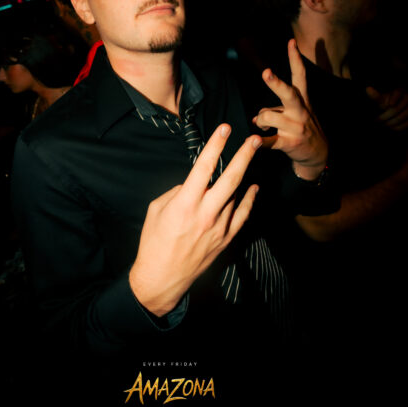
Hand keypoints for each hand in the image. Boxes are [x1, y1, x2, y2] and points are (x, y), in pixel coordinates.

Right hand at [129, 125, 260, 316]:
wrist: (161, 278)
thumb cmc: (153, 242)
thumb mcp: (156, 209)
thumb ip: (177, 192)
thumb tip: (193, 183)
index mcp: (185, 203)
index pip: (204, 167)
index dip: (216, 145)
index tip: (225, 128)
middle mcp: (205, 213)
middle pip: (231, 178)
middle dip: (244, 155)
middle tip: (254, 139)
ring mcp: (219, 227)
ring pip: (237, 194)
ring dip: (244, 174)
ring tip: (250, 156)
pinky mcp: (226, 239)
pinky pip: (242, 215)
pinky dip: (250, 200)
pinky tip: (254, 188)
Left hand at [252, 39, 327, 179]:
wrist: (318, 155)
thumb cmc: (302, 128)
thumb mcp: (295, 114)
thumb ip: (276, 110)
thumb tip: (256, 118)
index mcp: (302, 100)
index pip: (300, 76)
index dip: (295, 58)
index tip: (290, 42)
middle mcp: (300, 111)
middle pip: (288, 93)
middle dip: (275, 83)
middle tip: (266, 72)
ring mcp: (296, 127)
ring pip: (268, 116)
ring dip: (260, 120)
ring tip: (263, 127)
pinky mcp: (289, 143)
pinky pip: (268, 141)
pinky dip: (259, 142)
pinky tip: (255, 141)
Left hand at [366, 86, 407, 131]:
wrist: (401, 109)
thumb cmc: (389, 102)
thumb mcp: (383, 98)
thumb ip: (376, 96)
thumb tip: (368, 89)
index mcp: (401, 91)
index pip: (398, 92)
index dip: (393, 98)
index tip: (388, 105)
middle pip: (396, 109)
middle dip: (384, 116)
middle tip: (377, 120)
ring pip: (401, 117)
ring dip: (389, 123)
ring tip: (383, 124)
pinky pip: (407, 123)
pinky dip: (398, 127)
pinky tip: (391, 127)